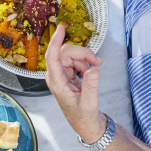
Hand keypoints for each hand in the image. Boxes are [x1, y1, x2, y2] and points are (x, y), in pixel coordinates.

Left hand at [44, 24, 106, 142]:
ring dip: (85, 60)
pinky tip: (88, 74)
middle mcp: (56, 76)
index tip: (61, 29)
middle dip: (83, 53)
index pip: (52, 57)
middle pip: (66, 52)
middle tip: (98, 62)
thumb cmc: (83, 116)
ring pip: (72, 55)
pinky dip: (85, 64)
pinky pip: (76, 60)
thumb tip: (93, 70)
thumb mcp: (89, 103)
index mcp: (56, 82)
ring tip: (94, 71)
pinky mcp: (66, 74)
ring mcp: (61, 74)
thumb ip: (90, 86)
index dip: (55, 41)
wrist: (85, 122)